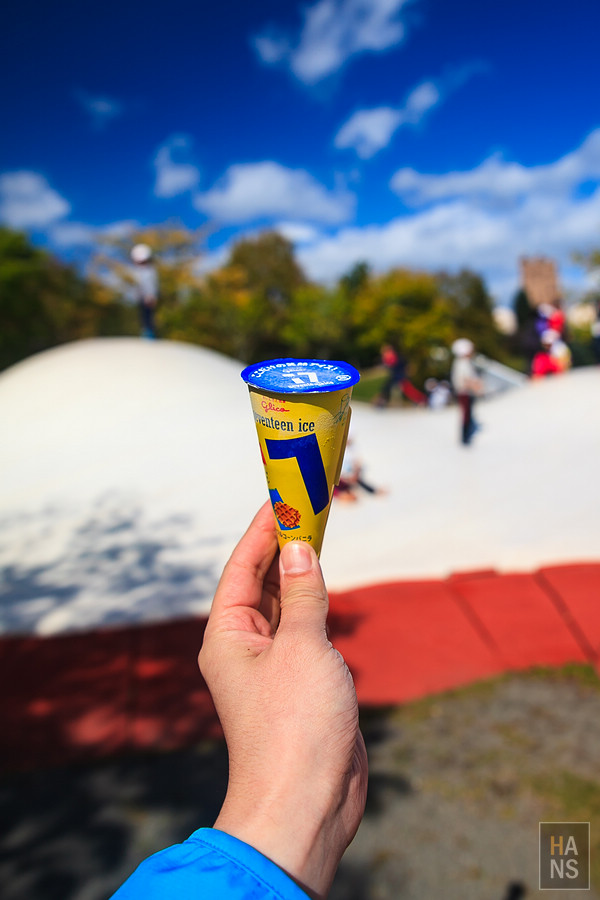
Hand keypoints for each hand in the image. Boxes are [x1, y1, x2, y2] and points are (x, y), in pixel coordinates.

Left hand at [198, 502, 367, 898]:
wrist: (306, 802)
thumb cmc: (295, 726)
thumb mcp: (303, 648)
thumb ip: (303, 595)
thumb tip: (299, 551)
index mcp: (229, 634)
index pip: (242, 567)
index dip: (262, 529)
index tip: (281, 498)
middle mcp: (244, 645)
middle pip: (262, 581)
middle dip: (285, 546)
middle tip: (309, 508)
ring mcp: (271, 665)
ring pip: (284, 604)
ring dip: (301, 572)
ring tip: (321, 533)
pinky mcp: (297, 682)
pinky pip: (303, 630)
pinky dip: (314, 604)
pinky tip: (325, 585)